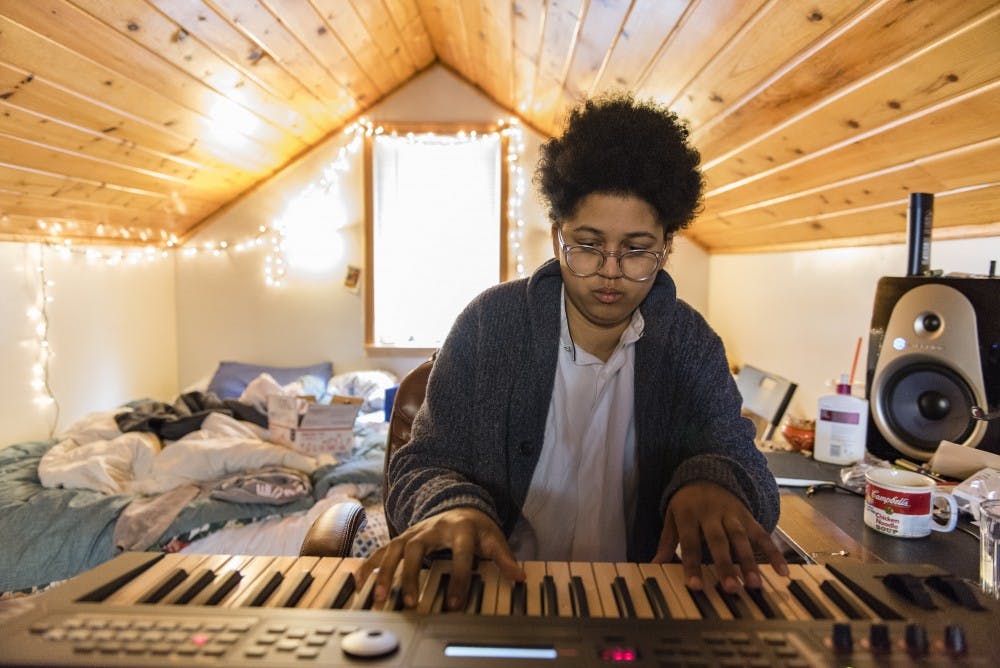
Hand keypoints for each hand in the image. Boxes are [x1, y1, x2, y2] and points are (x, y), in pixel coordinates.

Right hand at [358, 508, 523, 609]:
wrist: (460, 505)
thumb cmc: (477, 528)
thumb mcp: (494, 540)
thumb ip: (505, 559)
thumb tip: (520, 578)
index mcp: (459, 528)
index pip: (459, 553)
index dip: (457, 577)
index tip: (453, 604)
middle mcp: (432, 528)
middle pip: (416, 548)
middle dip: (410, 576)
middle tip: (409, 603)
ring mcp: (414, 532)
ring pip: (394, 548)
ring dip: (386, 573)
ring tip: (380, 598)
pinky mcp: (402, 537)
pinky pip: (381, 550)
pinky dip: (369, 565)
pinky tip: (360, 583)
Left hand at [652, 481, 788, 592]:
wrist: (706, 474)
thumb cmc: (686, 504)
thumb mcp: (672, 517)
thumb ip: (666, 542)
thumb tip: (654, 566)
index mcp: (688, 513)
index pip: (689, 542)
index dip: (692, 565)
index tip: (696, 587)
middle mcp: (711, 513)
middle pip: (718, 541)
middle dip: (725, 565)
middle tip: (731, 588)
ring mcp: (732, 513)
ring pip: (741, 538)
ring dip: (748, 561)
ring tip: (754, 584)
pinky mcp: (747, 515)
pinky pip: (761, 533)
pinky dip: (773, 551)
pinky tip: (782, 571)